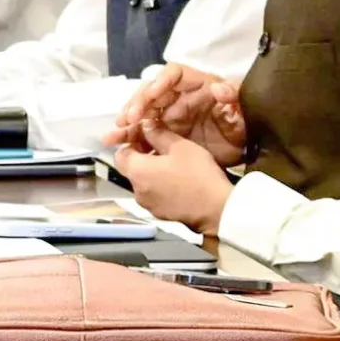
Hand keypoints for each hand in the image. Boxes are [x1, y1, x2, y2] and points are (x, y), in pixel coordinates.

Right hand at [105, 64, 245, 163]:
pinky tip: (117, 141)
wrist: (243, 153)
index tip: (152, 94)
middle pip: (151, 91)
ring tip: (117, 131)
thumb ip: (234, 99)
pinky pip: (142, 130)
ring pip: (142, 111)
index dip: (161, 81)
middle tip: (130, 118)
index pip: (174, 73)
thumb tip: (219, 89)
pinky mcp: (162, 131)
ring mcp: (168, 113)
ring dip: (128, 120)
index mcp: (198, 85)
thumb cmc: (243, 129)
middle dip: (138, 102)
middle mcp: (178, 95)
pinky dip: (128, 135)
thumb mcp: (243, 114)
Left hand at [113, 120, 235, 233]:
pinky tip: (181, 183)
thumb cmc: (199, 177)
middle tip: (163, 151)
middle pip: (132, 169)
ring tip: (175, 166)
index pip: (120, 153)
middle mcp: (137, 190)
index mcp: (136, 171)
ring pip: (144, 183)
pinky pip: (156, 197)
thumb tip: (146, 126)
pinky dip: (163, 188)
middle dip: (144, 158)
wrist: (219, 210)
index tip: (146, 139)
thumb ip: (158, 134)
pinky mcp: (162, 215)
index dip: (131, 143)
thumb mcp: (180, 146)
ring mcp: (149, 205)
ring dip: (154, 174)